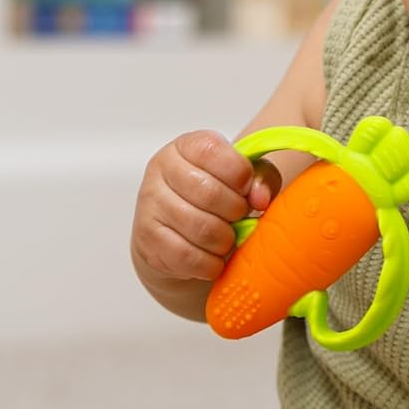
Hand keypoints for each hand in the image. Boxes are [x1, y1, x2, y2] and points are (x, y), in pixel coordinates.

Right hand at [130, 129, 281, 282]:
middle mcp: (162, 168)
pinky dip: (210, 263)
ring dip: (225, 240)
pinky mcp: (147, 236)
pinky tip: (214, 258)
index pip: (213, 152)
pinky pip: (186, 255)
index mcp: (187, 146)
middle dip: (235, 211)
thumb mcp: (243, 178)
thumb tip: (260, 199)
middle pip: (209, 193)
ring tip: (228, 238)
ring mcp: (150, 202)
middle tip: (239, 217)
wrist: (175, 229)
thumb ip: (260, 178)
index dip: (240, 175)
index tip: (246, 189)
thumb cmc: (216, 196)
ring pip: (200, 227)